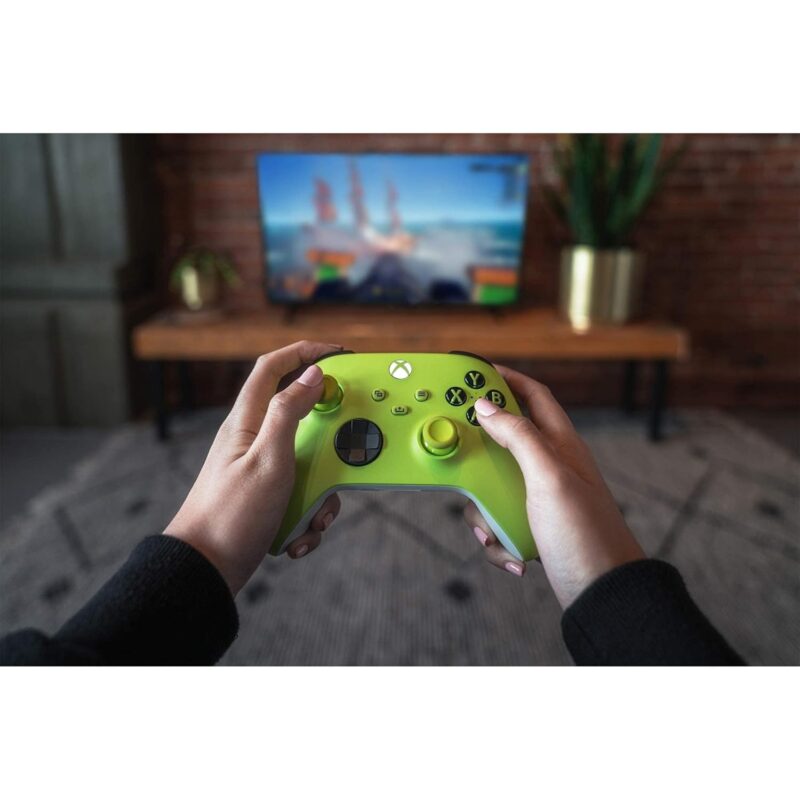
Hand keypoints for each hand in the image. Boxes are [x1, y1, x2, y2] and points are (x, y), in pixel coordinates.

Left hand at [165, 341, 343, 594]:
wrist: (205, 570)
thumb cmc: (230, 514)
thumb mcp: (269, 459)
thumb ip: (289, 412)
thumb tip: (313, 374)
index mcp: (248, 421)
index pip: (273, 367)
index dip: (305, 352)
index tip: (339, 354)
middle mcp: (254, 440)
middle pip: (303, 420)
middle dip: (330, 443)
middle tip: (345, 456)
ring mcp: (262, 469)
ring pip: (310, 463)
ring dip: (322, 492)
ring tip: (313, 518)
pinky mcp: (269, 496)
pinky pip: (303, 494)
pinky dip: (309, 516)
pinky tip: (299, 536)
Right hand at [463, 365, 644, 608]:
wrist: (603, 595)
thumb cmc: (585, 534)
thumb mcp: (548, 477)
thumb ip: (518, 436)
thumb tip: (486, 405)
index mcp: (561, 445)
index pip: (534, 396)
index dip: (507, 379)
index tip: (474, 373)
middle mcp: (550, 468)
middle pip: (502, 443)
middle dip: (478, 457)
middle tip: (457, 460)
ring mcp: (540, 499)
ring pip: (493, 488)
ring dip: (484, 512)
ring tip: (494, 533)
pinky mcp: (533, 527)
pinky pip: (499, 522)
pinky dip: (497, 539)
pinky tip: (513, 556)